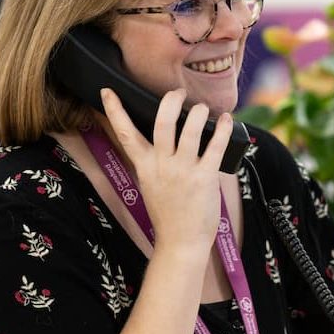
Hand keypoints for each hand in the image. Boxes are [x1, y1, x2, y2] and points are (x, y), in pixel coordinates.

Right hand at [100, 87, 232, 253]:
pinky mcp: (204, 178)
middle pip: (161, 123)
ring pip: (190, 130)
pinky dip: (223, 129)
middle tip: (178, 92)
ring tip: (202, 107)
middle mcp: (162, 165)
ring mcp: (183, 171)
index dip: (115, 110)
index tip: (107, 90)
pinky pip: (215, 146)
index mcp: (144, 166)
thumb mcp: (151, 185)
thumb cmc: (169, 214)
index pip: (125, 134)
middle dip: (170, 101)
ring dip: (198, 112)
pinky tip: (226, 119)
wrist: (180, 243)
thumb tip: (164, 138)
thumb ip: (153, 162)